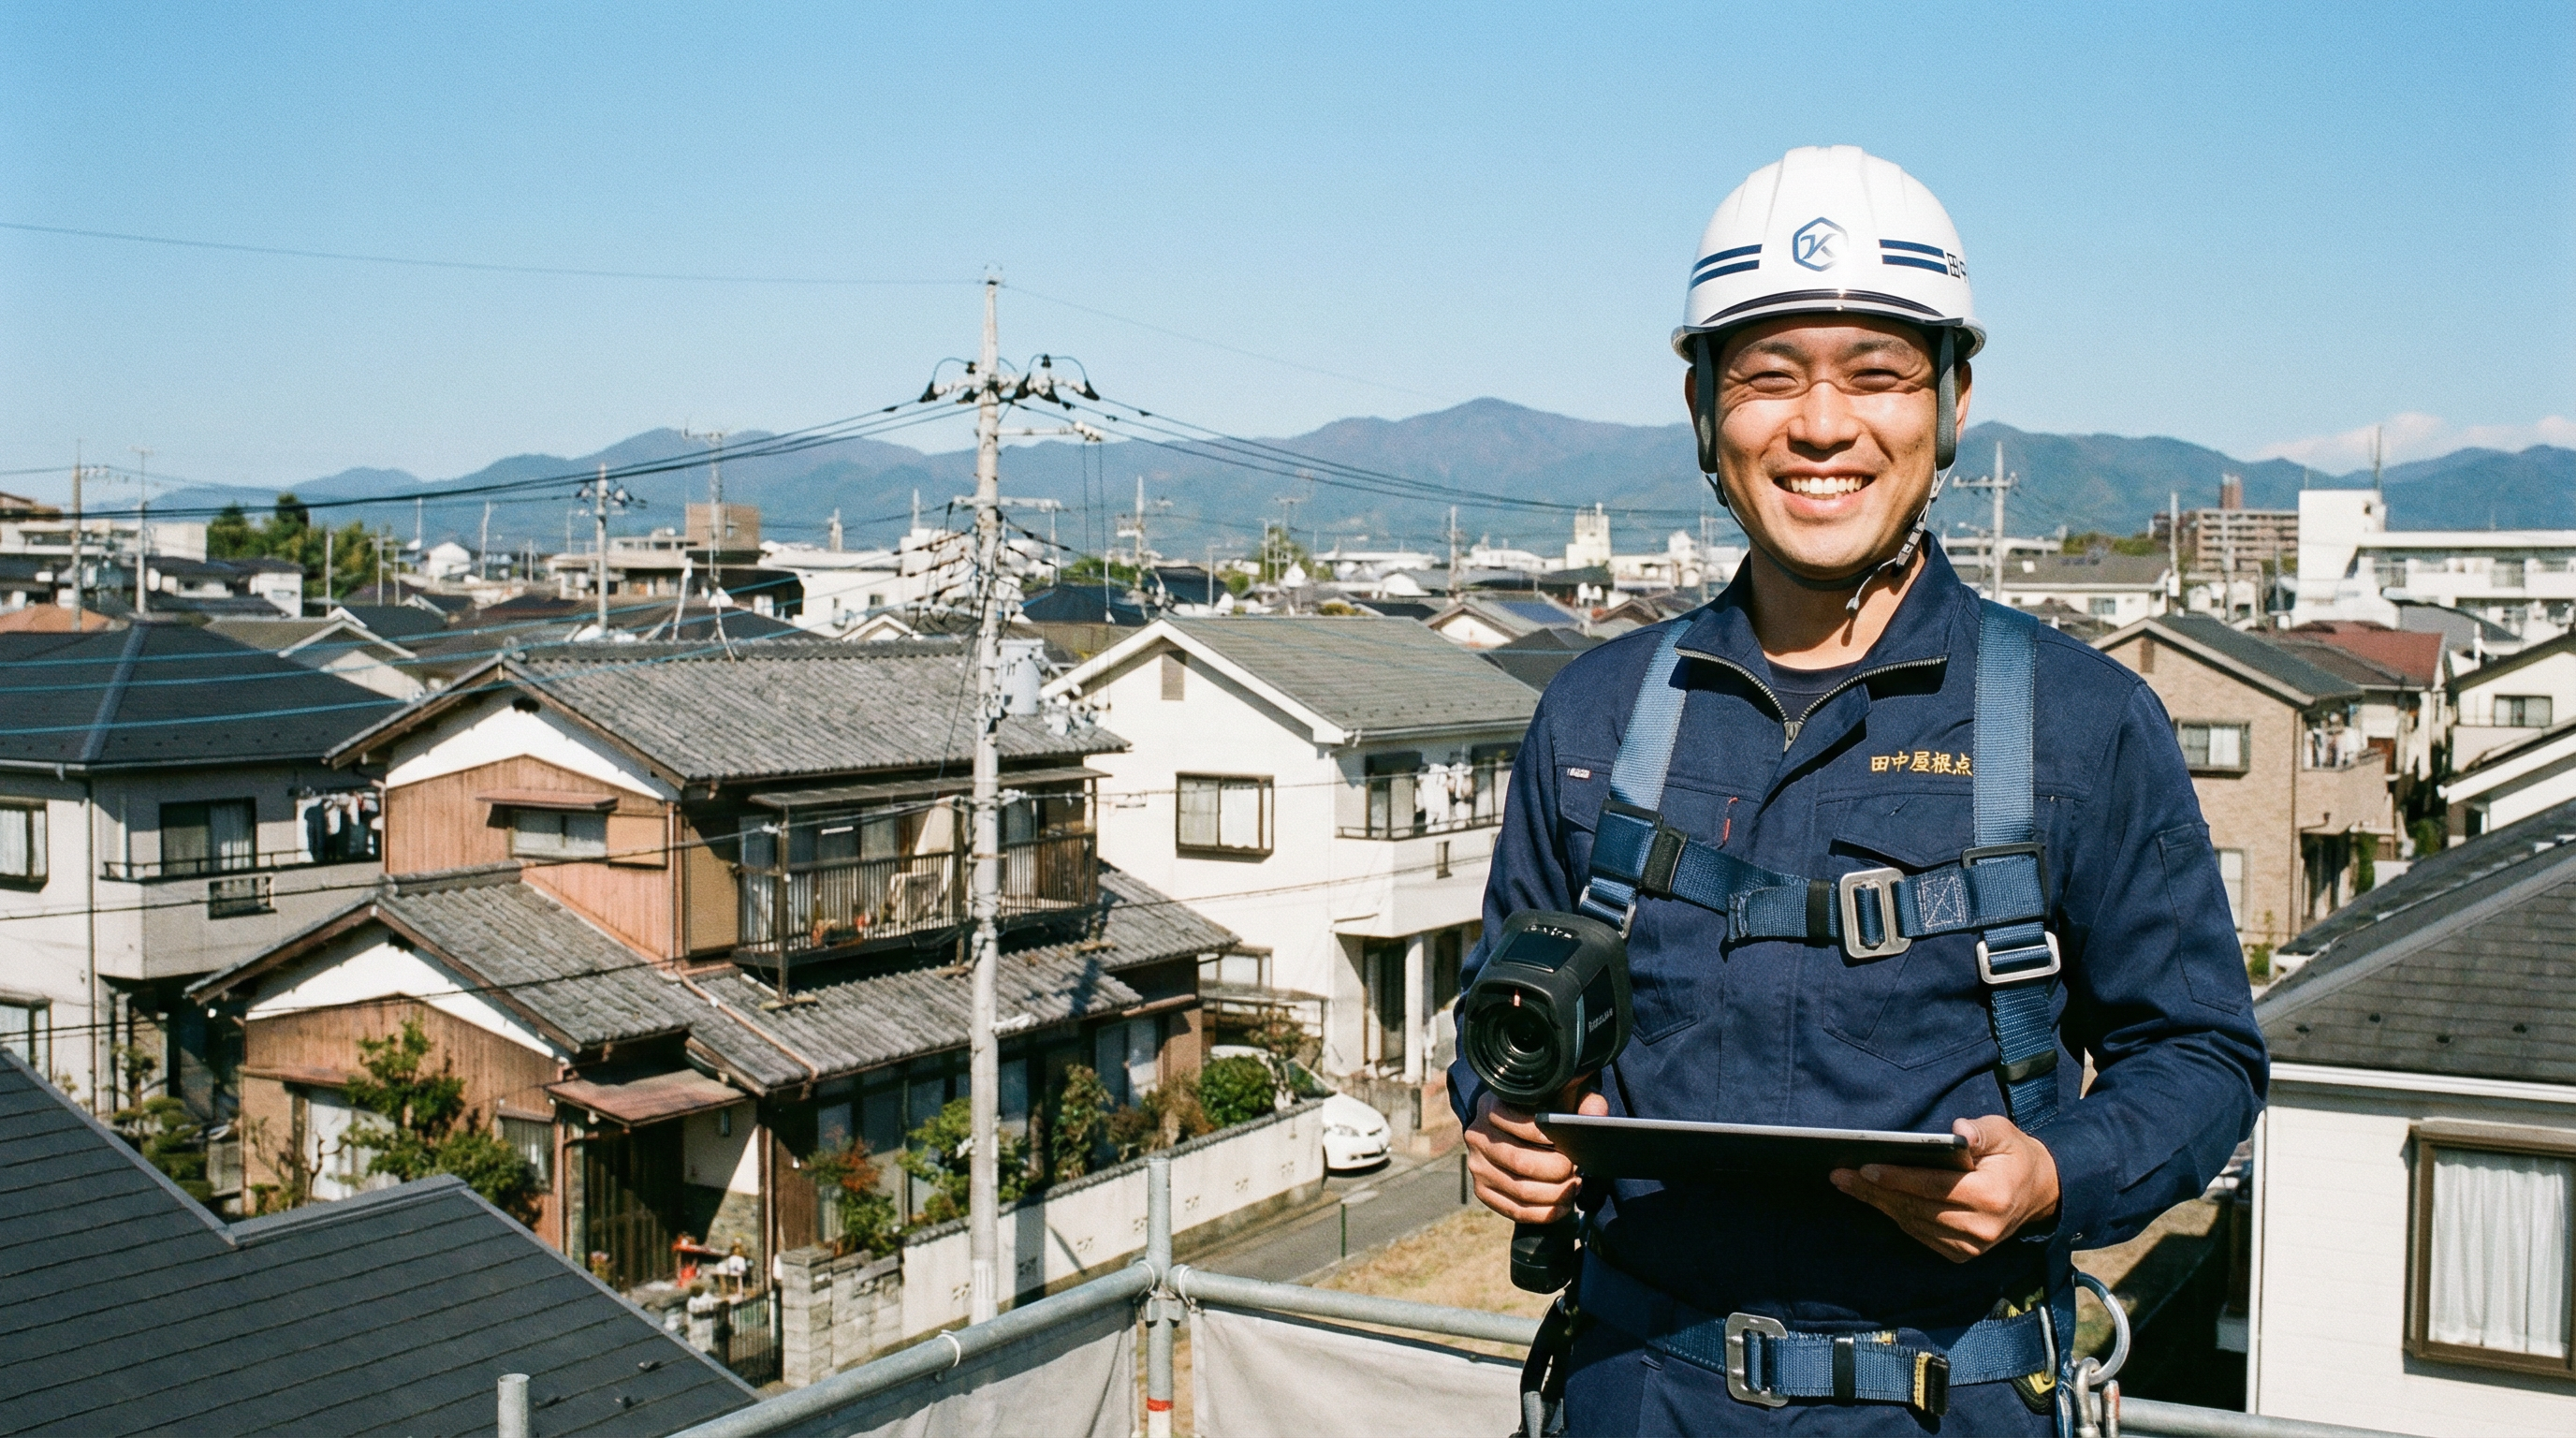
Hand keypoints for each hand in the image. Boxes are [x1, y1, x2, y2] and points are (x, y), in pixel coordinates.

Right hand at [1464, 1082, 1608, 1223]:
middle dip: (1557, 1171)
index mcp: (1491, 1107)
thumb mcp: (1560, 1096)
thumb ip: (1582, 1099)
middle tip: (1577, 1170)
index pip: (1523, 1125)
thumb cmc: (1539, 1110)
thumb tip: (1596, 1115)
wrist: (1510, 1128)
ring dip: (1555, 1194)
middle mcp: (1478, 1137)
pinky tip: (1563, 1204)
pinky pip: (1516, 1211)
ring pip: (1521, 1190)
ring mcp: (1478, 1167)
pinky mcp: (1483, 1191)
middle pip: (1521, 1162)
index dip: (1552, 1138)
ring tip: (1574, 1187)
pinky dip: (1545, 1213)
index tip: (1572, 1145)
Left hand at [1830, 1115, 2059, 1262]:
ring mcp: (1972, 1245)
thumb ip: (1981, 1132)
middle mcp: (1981, 1227)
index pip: (1935, 1187)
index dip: (1898, 1178)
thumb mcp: (2004, 1133)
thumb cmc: (2013, 1156)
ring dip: (1879, 1204)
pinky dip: (1896, 1216)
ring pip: (1914, 1223)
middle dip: (1875, 1191)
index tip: (1865, 1168)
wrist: (2039, 1193)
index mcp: (1991, 1195)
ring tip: (1848, 1184)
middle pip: (1917, 1208)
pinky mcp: (1963, 1254)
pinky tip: (1875, 1199)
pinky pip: (1920, 1234)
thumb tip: (1958, 1131)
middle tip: (1840, 1175)